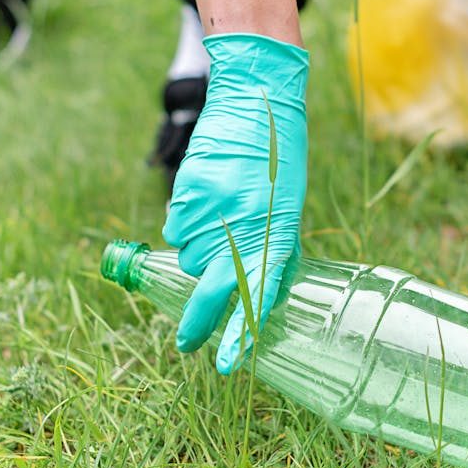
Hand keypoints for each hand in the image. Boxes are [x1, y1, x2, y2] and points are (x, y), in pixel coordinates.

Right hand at [163, 33, 308, 372]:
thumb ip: (275, 246)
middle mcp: (239, 227)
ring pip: (189, 257)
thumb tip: (264, 287)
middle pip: (208, 289)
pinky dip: (186, 228)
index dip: (241, 334)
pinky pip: (177, 228)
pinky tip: (204, 205)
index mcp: (274, 232)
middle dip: (197, 322)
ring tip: (218, 226)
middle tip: (188, 342)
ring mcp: (208, 212)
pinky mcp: (185, 194)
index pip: (256, 295)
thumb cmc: (281, 157)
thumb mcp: (290, 207)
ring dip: (198, 255)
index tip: (230, 365)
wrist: (255, 102)